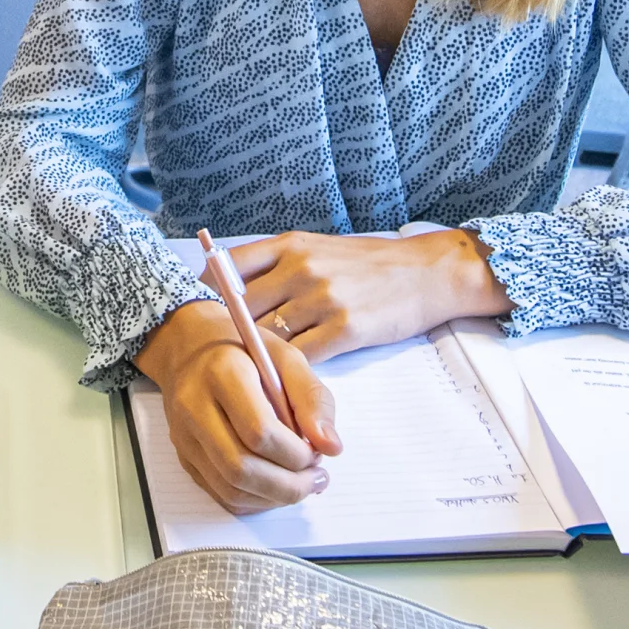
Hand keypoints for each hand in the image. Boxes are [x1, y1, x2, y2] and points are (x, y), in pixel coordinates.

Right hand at [137, 302, 338, 512]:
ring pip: (230, 488)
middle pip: (241, 467)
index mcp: (223, 373)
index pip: (259, 431)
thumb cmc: (243, 350)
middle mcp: (194, 407)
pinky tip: (276, 487)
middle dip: (288, 485)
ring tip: (301, 484)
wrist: (189, 348)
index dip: (296, 453)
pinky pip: (221, 494)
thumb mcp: (286, 357)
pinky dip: (255, 501)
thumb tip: (331, 447)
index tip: (318, 452)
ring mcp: (184, 436)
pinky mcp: (184, 456)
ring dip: (274, 497)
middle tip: (316, 478)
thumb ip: (313, 398)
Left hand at [233, 229, 509, 357]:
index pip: (227, 268)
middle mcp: (301, 267)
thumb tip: (230, 290)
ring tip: (246, 379)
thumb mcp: (318, 248)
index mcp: (290, 245)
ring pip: (268, 337)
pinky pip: (301, 358)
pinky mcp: (345, 328)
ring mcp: (323, 298)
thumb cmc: (369, 263)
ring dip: (257, 361)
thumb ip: (278, 265)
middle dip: (228, 335)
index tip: (201, 317)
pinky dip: (289, 374)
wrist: (427, 272)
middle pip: (241, 308)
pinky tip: (283, 383)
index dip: (207, 296)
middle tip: (217, 358)